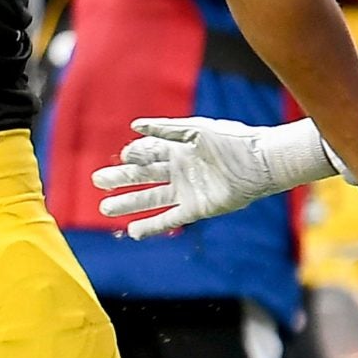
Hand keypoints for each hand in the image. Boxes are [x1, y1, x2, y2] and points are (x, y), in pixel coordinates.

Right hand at [92, 116, 334, 236]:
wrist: (260, 162)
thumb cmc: (231, 140)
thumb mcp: (196, 130)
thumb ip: (166, 129)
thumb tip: (135, 126)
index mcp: (179, 148)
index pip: (147, 152)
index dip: (133, 154)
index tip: (124, 156)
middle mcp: (179, 170)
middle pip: (143, 176)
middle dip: (120, 179)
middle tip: (97, 182)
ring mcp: (187, 190)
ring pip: (150, 199)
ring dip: (128, 203)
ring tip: (105, 207)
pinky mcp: (196, 208)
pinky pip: (169, 219)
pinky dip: (151, 226)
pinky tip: (133, 230)